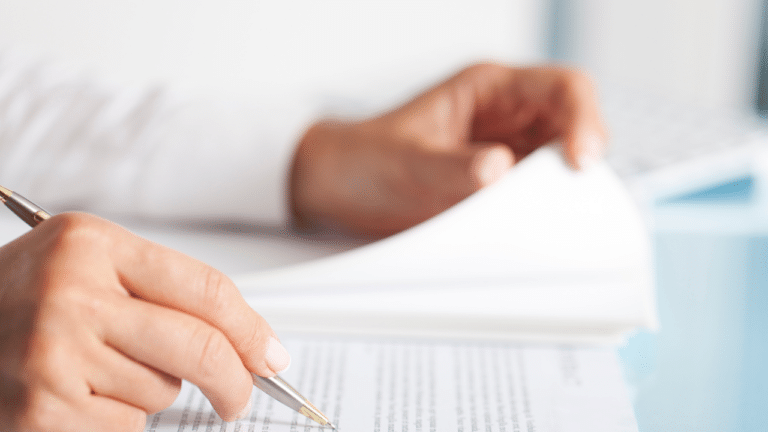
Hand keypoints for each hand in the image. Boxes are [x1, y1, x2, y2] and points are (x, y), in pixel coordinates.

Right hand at [0, 213, 290, 431]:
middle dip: (234, 380)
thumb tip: (246, 344)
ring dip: (145, 392)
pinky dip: (113, 421)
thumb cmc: (21, 301)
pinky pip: (125, 427)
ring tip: (93, 371)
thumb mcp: (86, 268)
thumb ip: (160, 293)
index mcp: (90, 245)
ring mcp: (52, 354)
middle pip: (199, 346)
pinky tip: (74, 398)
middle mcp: (70, 294)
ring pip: (160, 391)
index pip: (206, 290)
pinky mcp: (40, 411)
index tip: (271, 356)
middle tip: (238, 396)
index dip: (252, 330)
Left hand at [291, 63, 606, 236]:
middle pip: (574, 126)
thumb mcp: (404, 162)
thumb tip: (499, 170)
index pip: (562, 88)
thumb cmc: (366, 159)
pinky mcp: (500, 188)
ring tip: (555, 219)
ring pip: (562, 165)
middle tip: (573, 200)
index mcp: (489, 90)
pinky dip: (546, 213)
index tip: (581, 160)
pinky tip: (537, 230)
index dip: (584, 118)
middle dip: (584, 159)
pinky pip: (539, 196)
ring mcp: (507, 152)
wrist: (340, 188)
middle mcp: (507, 117)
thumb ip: (449, 167)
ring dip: (567, 191)